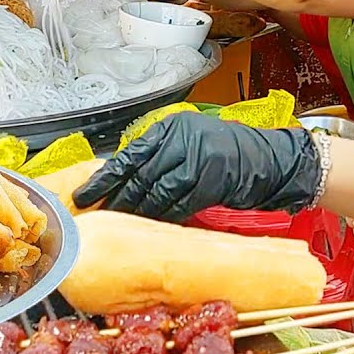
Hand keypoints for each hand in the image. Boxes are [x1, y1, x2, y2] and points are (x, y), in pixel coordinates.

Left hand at [72, 113, 322, 221]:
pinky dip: (163, 216)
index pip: (129, 155)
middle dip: (117, 198)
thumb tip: (122, 180)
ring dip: (137, 211)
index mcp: (171, 128)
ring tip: (121, 224)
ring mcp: (199, 159)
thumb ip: (159, 155)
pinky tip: (150, 225)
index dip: (105, 177)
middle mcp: (182, 140)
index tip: (85, 194)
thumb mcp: (189, 143)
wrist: (268, 160)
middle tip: (99, 216)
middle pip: (139, 175)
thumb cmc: (225, 154)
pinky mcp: (212, 181)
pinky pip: (178, 204)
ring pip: (156, 192)